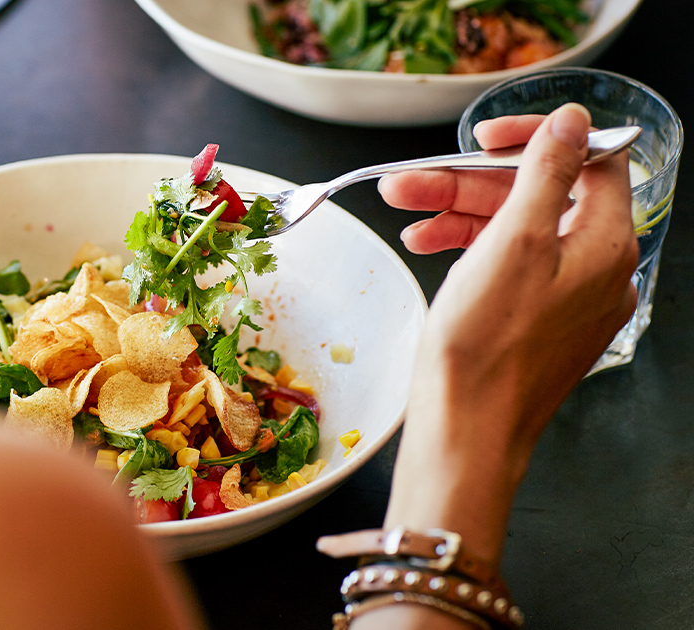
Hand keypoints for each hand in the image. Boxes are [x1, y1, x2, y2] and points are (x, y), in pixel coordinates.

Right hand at [383, 104, 638, 567]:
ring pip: (516, 231)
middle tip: (411, 182)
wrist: (465, 430)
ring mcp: (568, 298)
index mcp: (604, 244)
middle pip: (539, 196)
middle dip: (469, 183)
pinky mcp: (539, 321)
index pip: (586, 161)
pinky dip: (469, 250)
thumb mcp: (512, 242)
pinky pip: (509, 266)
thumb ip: (547, 173)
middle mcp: (596, 269)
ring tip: (405, 215)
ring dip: (458, 214)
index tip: (483, 138)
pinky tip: (426, 246)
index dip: (532, 139)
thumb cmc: (485, 348)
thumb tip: (574, 121)